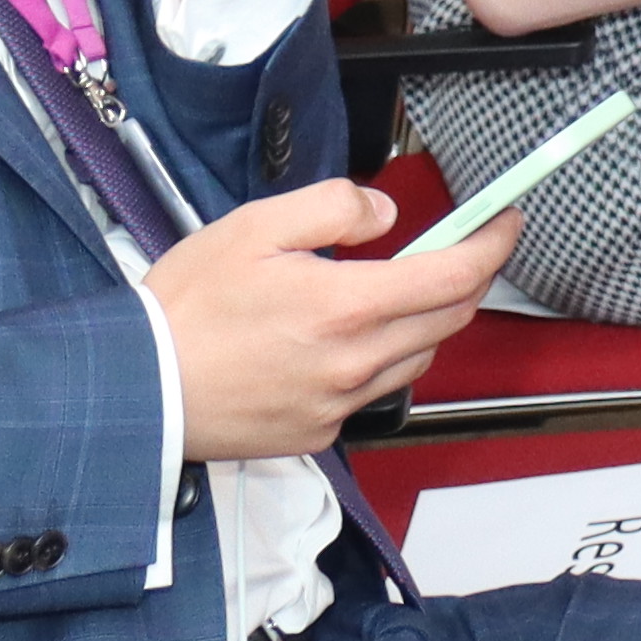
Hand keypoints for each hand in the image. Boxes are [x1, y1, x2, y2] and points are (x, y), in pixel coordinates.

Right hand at [157, 180, 516, 451]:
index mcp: (346, 307)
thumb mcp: (255, 227)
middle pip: (451, 317)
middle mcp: (354, 363)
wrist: (136, 390)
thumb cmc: (185, 310)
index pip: (456, 275)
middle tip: (454, 247)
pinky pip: (373, 392)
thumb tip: (384, 213)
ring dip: (423, 320)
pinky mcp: (319, 433)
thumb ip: (333, 207)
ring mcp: (339, 404)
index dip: (493, 243)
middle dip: (466, 277)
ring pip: (417, 356)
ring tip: (387, 292)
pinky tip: (337, 341)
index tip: (504, 221)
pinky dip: (376, 361)